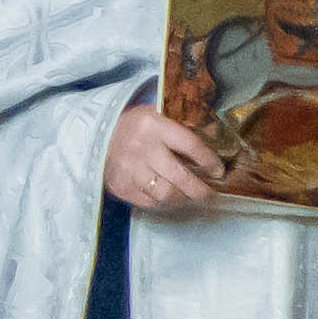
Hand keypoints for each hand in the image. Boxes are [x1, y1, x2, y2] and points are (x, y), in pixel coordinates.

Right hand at [103, 99, 227, 215]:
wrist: (99, 137)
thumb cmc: (136, 126)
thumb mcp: (157, 115)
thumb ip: (182, 125)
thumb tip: (216, 138)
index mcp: (154, 125)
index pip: (190, 145)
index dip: (208, 161)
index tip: (218, 171)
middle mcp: (142, 148)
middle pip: (179, 177)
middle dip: (199, 190)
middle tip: (209, 194)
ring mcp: (130, 170)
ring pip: (166, 194)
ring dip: (183, 199)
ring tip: (190, 197)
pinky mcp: (122, 187)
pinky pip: (150, 203)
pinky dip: (164, 203)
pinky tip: (170, 198)